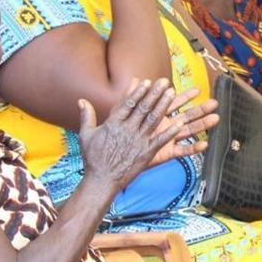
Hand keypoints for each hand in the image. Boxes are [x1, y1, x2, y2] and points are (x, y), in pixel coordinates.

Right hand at [79, 80, 217, 192]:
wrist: (101, 180)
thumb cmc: (93, 158)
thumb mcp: (86, 135)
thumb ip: (87, 116)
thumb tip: (81, 100)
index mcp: (113, 124)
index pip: (127, 104)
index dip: (138, 92)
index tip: (146, 81)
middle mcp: (127, 130)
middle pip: (143, 108)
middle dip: (154, 93)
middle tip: (164, 81)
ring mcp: (138, 141)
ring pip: (153, 120)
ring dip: (164, 105)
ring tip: (172, 93)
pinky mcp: (146, 153)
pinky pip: (160, 140)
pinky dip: (171, 132)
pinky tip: (180, 123)